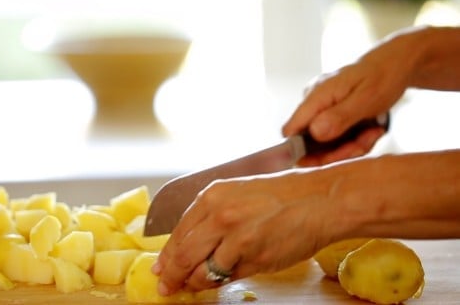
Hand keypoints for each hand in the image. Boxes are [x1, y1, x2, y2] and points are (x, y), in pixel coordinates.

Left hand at [152, 172, 333, 294]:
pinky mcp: (256, 259)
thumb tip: (189, 243)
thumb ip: (212, 216)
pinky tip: (221, 279)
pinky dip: (223, 281)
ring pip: (204, 272)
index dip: (167, 255)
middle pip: (184, 255)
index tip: (160, 268)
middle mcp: (221, 216)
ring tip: (193, 286)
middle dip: (172, 275)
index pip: (179, 231)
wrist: (319, 200)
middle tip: (166, 287)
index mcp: (213, 196)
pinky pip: (230, 278)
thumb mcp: (238, 192)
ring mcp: (238, 240)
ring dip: (196, 283)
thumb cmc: (283, 194)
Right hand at [282, 31, 415, 165]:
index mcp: (316, 96)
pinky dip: (354, 140)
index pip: (291, 131)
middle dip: (338, 151)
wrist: (396, 64)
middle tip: (365, 143)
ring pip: (326, 144)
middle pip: (310, 143)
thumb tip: (314, 132)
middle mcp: (313, 103)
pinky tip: (370, 130)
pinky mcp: (330, 114)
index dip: (302, 151)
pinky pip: (336, 138)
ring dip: (351, 146)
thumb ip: (339, 116)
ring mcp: (321, 109)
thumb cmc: (383, 76)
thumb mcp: (366, 98)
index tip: (331, 159)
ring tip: (373, 132)